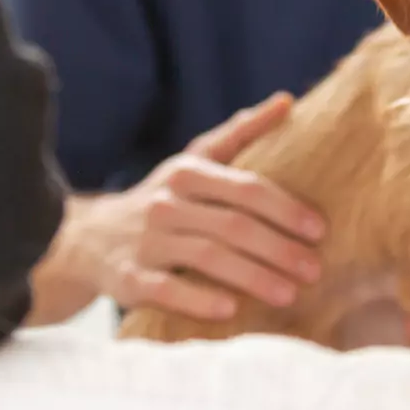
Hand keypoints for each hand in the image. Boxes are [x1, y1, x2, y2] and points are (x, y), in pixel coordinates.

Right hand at [71, 93, 327, 320]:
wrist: (89, 237)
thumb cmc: (163, 199)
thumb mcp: (194, 160)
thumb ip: (240, 133)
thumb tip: (287, 100)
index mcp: (187, 172)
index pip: (246, 187)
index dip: (286, 209)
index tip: (320, 230)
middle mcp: (165, 203)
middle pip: (232, 225)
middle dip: (278, 249)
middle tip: (313, 270)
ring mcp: (145, 241)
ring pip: (205, 257)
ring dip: (252, 276)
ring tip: (288, 294)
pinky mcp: (128, 278)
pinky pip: (165, 289)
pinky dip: (198, 299)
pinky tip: (230, 309)